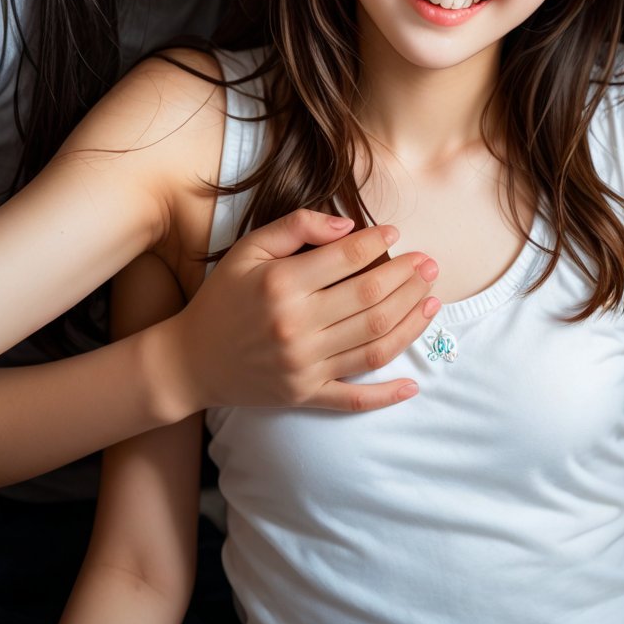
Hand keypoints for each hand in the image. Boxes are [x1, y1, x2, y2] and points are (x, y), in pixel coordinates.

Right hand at [166, 208, 438, 413]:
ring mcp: (303, 365)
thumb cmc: (224, 297)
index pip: (347, 259)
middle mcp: (295, 326)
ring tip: (432, 299)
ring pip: (373, 342)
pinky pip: (353, 398)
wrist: (191, 360)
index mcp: (281, 285)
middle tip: (429, 263)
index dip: (378, 243)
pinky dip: (386, 394)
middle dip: (407, 278)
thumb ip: (297, 227)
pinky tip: (414, 382)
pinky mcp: (304, 395)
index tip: (396, 232)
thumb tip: (349, 225)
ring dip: (410, 320)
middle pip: (370, 299)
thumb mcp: (250, 249)